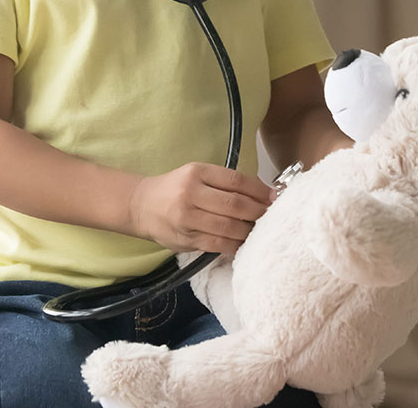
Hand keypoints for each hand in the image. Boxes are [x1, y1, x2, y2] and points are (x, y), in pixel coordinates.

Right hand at [128, 162, 275, 253]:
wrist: (142, 205)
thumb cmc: (175, 189)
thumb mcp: (196, 174)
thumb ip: (224, 182)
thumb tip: (263, 192)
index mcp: (197, 172)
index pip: (236, 180)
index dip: (259, 190)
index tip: (274, 196)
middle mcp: (191, 193)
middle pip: (235, 204)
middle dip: (259, 211)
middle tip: (272, 215)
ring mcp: (188, 218)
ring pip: (229, 226)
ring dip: (250, 230)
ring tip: (261, 230)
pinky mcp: (186, 239)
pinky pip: (218, 244)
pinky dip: (235, 245)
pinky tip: (244, 242)